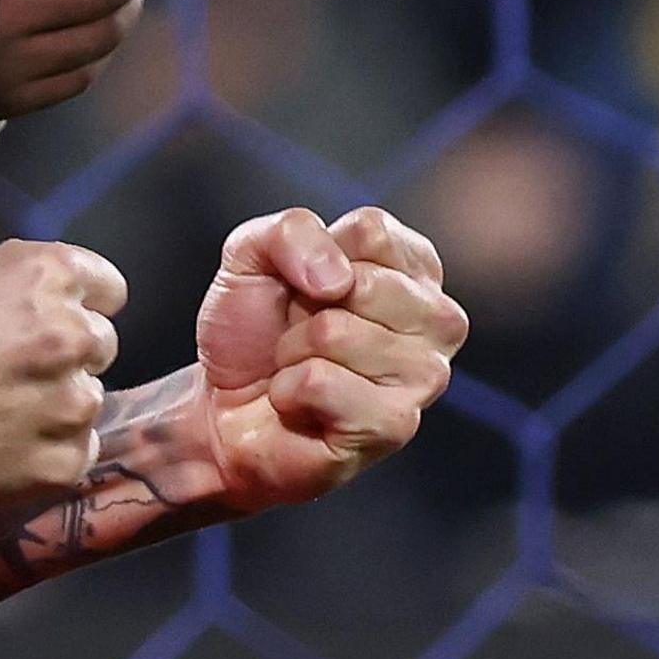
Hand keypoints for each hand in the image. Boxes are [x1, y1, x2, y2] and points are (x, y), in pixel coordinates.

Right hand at [0, 241, 125, 514]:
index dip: (79, 305)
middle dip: (65, 356)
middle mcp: (72, 335)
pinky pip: (76, 452)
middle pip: (101, 345)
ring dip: (56, 406)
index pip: (109, 289)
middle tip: (13, 373)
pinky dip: (46, 452)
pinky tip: (2, 449)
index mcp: (49, 277)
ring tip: (0, 416)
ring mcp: (72, 405)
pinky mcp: (62, 463)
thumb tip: (57, 301)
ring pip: (87, 401)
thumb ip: (22, 282)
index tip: (47, 323)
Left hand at [190, 207, 466, 512]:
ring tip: (301, 369)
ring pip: (336, 333)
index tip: (307, 287)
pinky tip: (300, 405)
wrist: (221, 406)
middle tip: (301, 335)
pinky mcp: (393, 426)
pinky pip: (320, 382)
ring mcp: (424, 378)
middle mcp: (437, 322)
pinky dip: (288, 390)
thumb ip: (293, 232)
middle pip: (362, 284)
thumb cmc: (253, 330)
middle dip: (306, 310)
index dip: (316, 255)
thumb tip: (340, 281)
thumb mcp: (253, 254)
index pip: (373, 231)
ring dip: (293, 352)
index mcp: (415, 270)